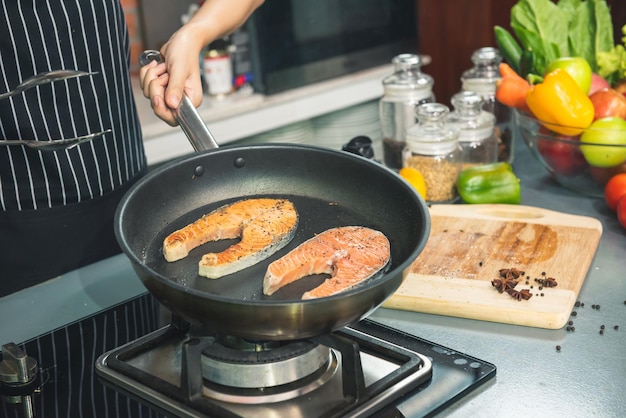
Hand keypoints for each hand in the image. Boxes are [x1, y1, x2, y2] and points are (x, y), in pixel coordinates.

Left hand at [138, 0, 263, 125]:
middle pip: (159, 107)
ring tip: (163, 68)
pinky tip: (158, 66)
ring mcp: (171, 94)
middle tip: (163, 75)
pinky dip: (148, 74)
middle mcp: (181, 100)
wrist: (182, 41)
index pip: (175, 118)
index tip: (157, 97)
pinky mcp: (162, 87)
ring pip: (150, 95)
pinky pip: (146, 87)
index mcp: (191, 100)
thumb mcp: (180, 69)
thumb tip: (172, 104)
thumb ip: (176, 88)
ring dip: (151, 78)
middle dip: (155, 88)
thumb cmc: (185, 52)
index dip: (162, 110)